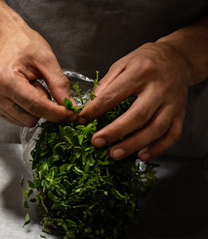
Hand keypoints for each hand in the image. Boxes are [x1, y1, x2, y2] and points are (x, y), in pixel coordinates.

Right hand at [0, 26, 76, 126]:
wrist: (6, 39)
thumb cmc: (23, 44)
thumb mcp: (47, 60)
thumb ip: (59, 85)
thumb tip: (70, 107)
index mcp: (5, 79)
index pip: (35, 106)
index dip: (57, 113)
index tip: (72, 115)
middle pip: (30, 117)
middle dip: (44, 107)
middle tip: (41, 85)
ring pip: (25, 121)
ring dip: (34, 108)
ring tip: (30, 86)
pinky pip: (18, 119)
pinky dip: (26, 109)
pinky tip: (23, 92)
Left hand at [79, 42, 191, 160]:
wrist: (178, 58)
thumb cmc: (146, 61)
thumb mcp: (123, 63)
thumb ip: (106, 84)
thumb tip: (90, 105)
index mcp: (141, 72)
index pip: (115, 94)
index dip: (96, 109)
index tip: (82, 120)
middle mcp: (160, 88)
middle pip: (138, 114)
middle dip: (115, 132)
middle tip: (97, 142)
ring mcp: (173, 102)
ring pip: (156, 128)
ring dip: (134, 144)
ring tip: (115, 154)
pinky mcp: (181, 113)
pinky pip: (172, 134)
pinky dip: (158, 148)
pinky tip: (142, 155)